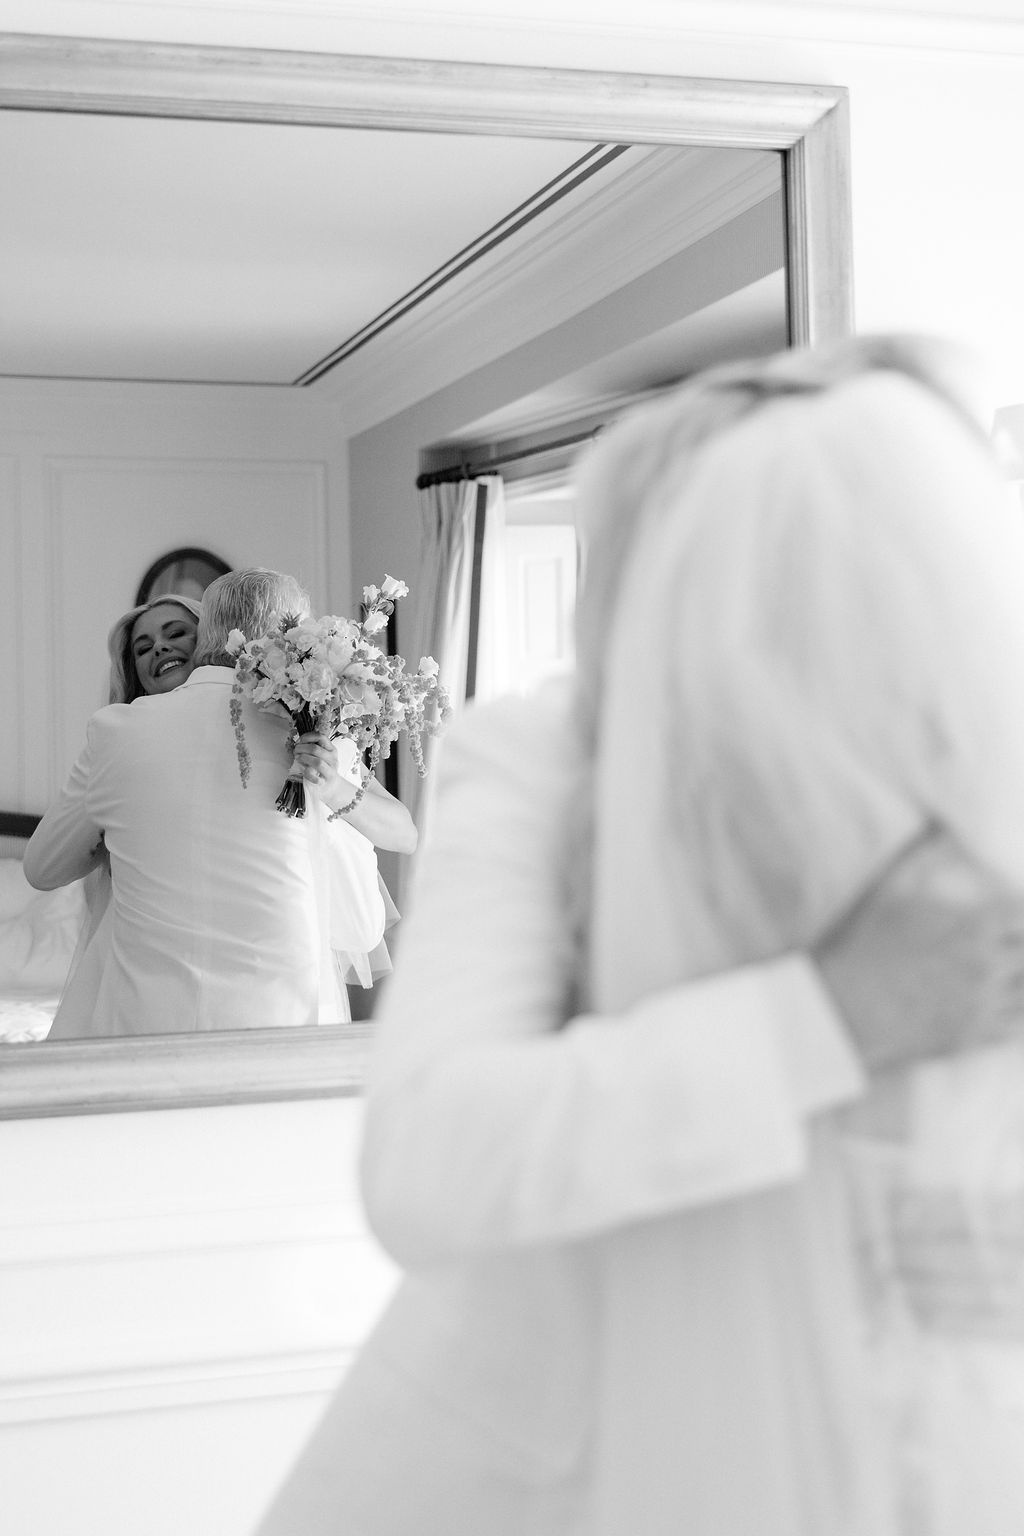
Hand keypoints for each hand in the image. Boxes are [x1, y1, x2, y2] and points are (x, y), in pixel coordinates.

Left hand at [290, 732, 358, 810]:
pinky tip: (303, 770)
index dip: (307, 737)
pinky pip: (313, 776)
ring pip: (317, 762)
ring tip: (298, 758)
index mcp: (332, 750)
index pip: (321, 737)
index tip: (299, 741)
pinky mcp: (324, 782)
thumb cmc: (324, 768)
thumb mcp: (323, 755)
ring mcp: (330, 771)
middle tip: (295, 751)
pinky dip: (305, 773)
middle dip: (301, 748)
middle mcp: (333, 759)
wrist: (332, 786)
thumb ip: (314, 747)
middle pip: (315, 749)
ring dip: (304, 758)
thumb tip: (298, 742)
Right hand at [813, 828, 1023, 1072]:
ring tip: (1012, 971)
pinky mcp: (973, 1035)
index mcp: (974, 924)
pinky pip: (1018, 1025)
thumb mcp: (890, 888)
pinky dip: (1019, 1014)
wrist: (843, 1008)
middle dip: (1021, 943)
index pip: (1022, 913)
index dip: (1017, 913)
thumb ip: (925, 854)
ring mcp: (984, 1002)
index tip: (1011, 917)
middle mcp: (988, 963)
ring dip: (1021, 977)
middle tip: (1012, 941)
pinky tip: (1011, 1005)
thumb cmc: (863, 945)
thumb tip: (940, 825)